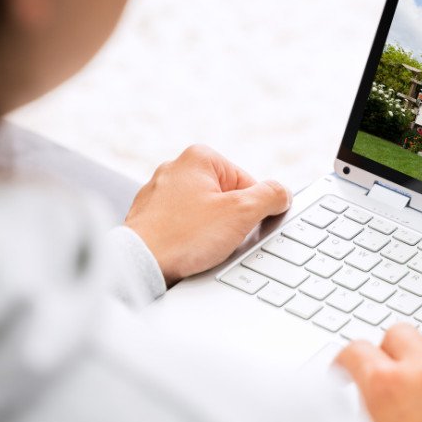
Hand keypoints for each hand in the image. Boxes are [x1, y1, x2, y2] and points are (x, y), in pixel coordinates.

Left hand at [125, 144, 290, 284]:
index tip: (242, 227)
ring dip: (210, 232)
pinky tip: (186, 250)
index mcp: (199, 157)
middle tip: (220, 238)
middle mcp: (176, 168)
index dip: (252, 211)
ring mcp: (160, 192)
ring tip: (200, 246)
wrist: (139, 265)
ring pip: (205, 214)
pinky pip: (184, 226)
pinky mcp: (150, 215)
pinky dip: (190, 239)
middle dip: (230, 221)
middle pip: (227, 197)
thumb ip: (271, 196)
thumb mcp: (241, 213)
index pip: (248, 184)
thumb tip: (282, 194)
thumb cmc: (184, 237)